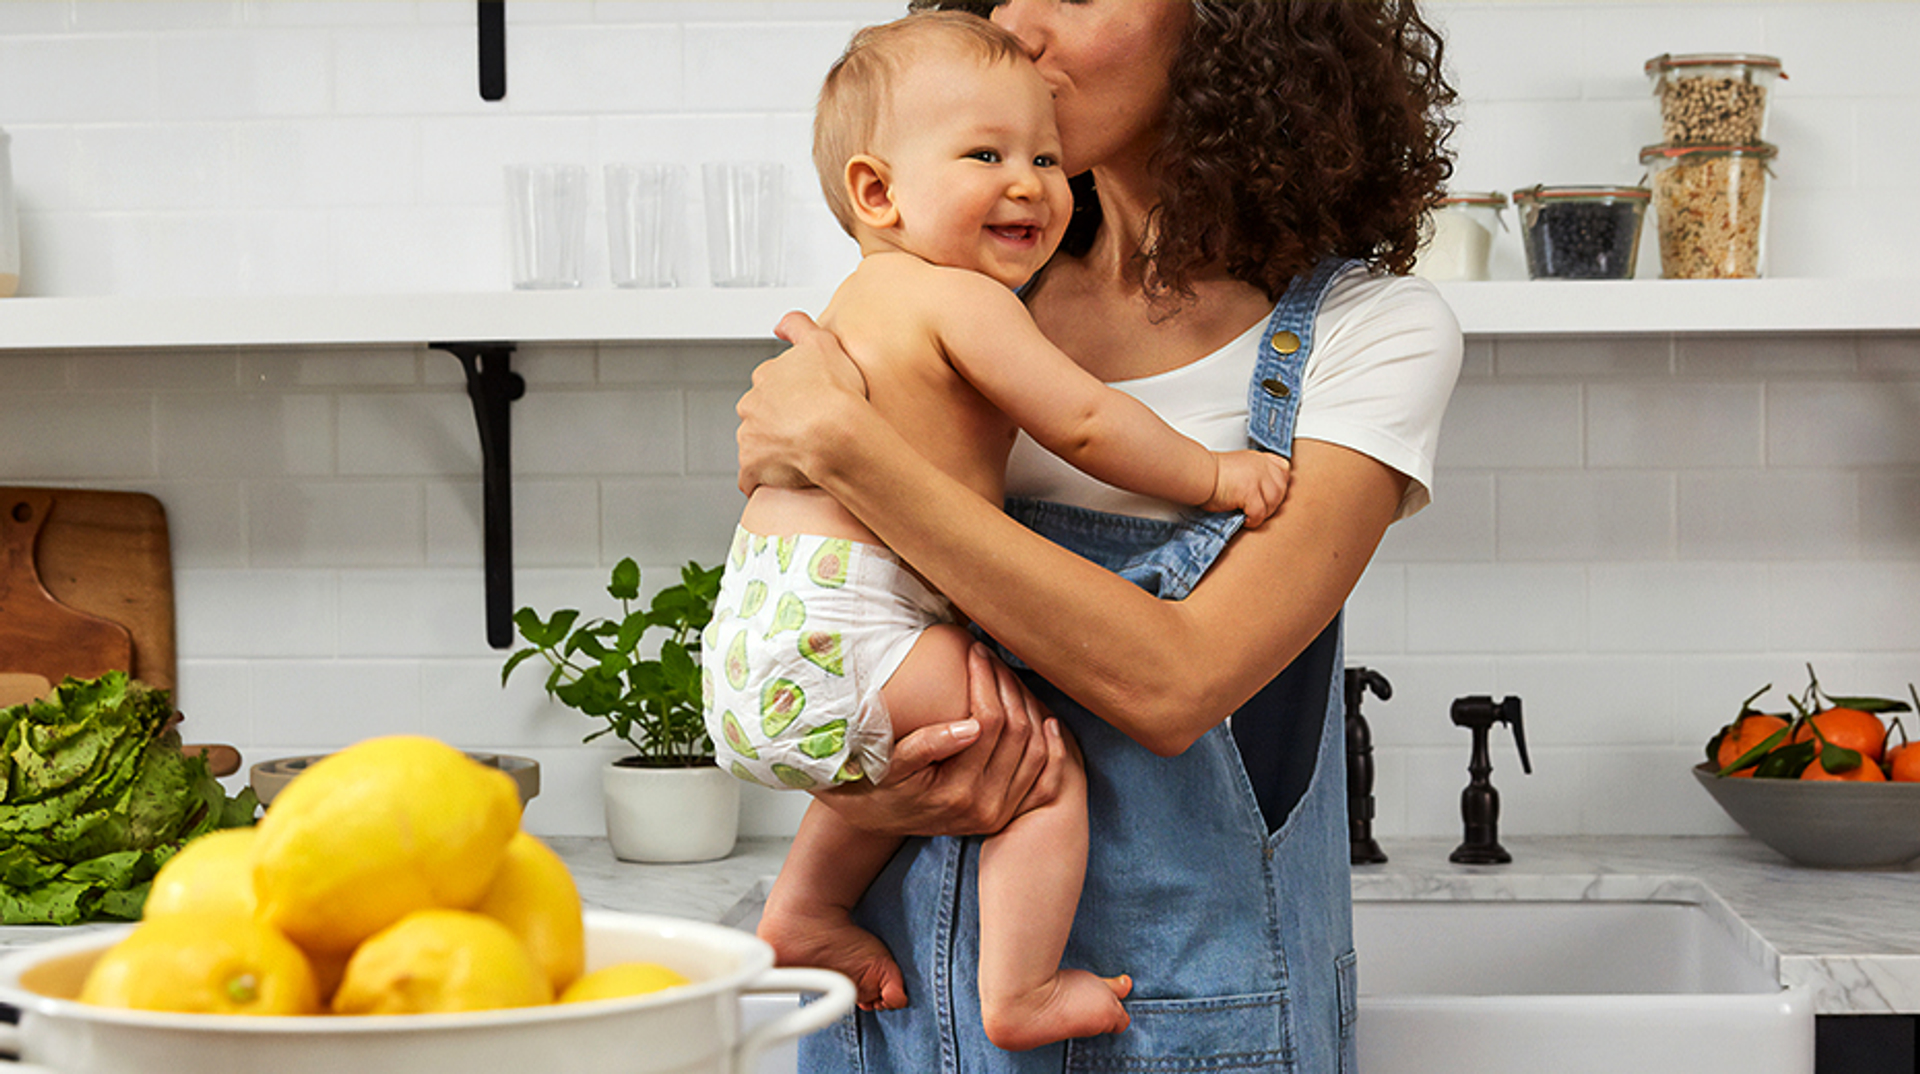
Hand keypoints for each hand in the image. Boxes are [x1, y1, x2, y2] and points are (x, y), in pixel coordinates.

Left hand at [734, 311, 867, 496]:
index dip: (790, 395)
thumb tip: (780, 324)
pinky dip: (763, 478)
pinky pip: (752, 476)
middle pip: (760, 413)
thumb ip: (799, 326)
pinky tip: (782, 481)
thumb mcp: (822, 342)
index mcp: (766, 377)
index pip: (770, 384)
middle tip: (805, 431)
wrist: (836, 434)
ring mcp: (749, 436)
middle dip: (776, 422)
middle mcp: (751, 404)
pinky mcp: (751, 466)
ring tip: (800, 457)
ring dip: (771, 450)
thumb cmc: (836, 393)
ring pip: (756, 443)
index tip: (807, 404)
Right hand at [810, 643, 1066, 836]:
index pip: (989, 723)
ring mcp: (1001, 812)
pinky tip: (1049, 722)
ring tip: (1010, 678)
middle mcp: (985, 807)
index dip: (986, 681)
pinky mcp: (1008, 813)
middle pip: (1018, 733)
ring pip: (1037, 752)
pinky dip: (1054, 751)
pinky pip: (1044, 781)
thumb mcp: (889, 764)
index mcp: (956, 792)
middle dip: (1008, 687)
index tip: (976, 652)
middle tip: (994, 658)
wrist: (874, 818)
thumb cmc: (876, 782)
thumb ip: (926, 745)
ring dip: (1030, 709)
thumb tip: (972, 726)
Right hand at [1205, 450, 1293, 526]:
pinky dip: (1254, 520)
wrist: (1198, 474)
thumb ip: (1254, 473)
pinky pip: (1260, 513)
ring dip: (1264, 513)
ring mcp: (1257, 478)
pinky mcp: (1249, 492)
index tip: (1270, 494)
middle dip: (1272, 503)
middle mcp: (1261, 466)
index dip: (1280, 484)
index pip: (1283, 469)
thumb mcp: (1239, 465)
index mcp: (1259, 459)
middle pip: (1281, 489)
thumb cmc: (1211, 474)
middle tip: (1259, 510)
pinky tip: (1245, 520)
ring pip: (1273, 502)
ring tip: (1251, 515)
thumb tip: (1262, 491)